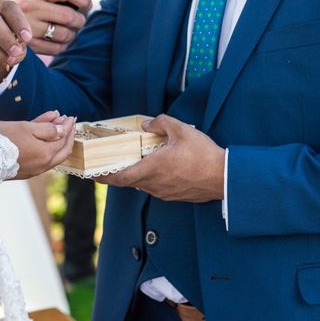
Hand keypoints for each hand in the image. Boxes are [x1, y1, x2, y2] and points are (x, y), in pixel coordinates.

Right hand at [0, 0, 31, 86]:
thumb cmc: (10, 42)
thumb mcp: (19, 41)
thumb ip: (21, 44)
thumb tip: (16, 51)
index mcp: (0, 8)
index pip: (8, 8)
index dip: (19, 22)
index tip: (27, 39)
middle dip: (6, 38)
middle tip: (16, 51)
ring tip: (10, 60)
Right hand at [0, 111, 76, 179]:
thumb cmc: (2, 139)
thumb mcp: (26, 127)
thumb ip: (47, 129)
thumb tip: (63, 131)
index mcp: (45, 155)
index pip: (63, 141)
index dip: (68, 128)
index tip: (70, 117)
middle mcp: (41, 165)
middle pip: (60, 151)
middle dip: (66, 135)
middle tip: (68, 121)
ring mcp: (32, 169)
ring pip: (49, 153)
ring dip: (54, 138)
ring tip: (55, 121)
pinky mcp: (22, 169)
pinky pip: (38, 155)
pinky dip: (42, 143)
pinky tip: (40, 130)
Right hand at [7, 0, 91, 55]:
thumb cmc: (23, 5)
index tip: (87, 3)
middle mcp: (31, 7)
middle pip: (69, 15)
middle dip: (80, 20)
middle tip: (80, 21)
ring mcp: (28, 27)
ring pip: (64, 34)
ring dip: (73, 34)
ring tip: (70, 31)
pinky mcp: (28, 45)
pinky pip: (56, 49)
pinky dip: (63, 46)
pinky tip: (61, 41)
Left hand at [96, 115, 225, 201]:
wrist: (226, 177)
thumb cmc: (203, 155)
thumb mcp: (181, 130)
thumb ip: (160, 124)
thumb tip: (146, 126)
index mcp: (152, 169)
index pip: (120, 177)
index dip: (104, 177)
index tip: (93, 174)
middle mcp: (155, 184)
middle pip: (129, 181)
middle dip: (119, 173)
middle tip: (111, 165)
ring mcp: (165, 193)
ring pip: (143, 185)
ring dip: (138, 175)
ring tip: (138, 162)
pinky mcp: (175, 196)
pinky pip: (156, 188)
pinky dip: (152, 179)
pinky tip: (160, 169)